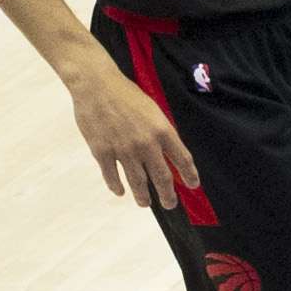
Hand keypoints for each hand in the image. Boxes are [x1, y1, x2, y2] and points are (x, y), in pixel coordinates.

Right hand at [69, 59, 200, 207]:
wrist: (97, 86)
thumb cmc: (127, 95)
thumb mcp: (154, 110)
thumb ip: (161, 131)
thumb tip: (167, 151)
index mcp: (163, 131)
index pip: (182, 159)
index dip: (189, 174)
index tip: (193, 186)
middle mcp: (146, 144)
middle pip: (161, 176)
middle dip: (167, 194)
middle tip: (170, 204)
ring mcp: (123, 150)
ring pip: (136, 181)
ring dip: (142, 195)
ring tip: (145, 203)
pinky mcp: (101, 152)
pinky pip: (111, 175)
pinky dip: (116, 186)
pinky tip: (120, 192)